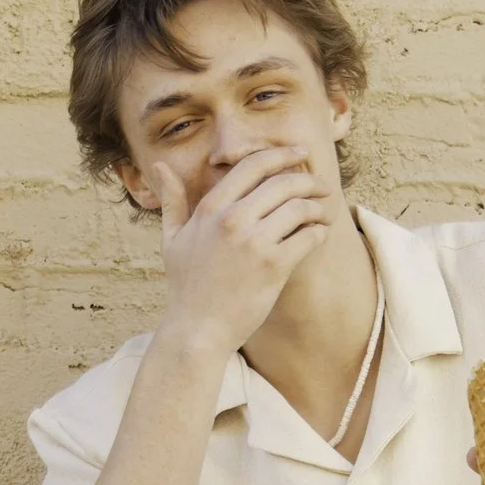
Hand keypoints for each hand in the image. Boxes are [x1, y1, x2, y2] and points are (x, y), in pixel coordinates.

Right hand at [157, 145, 333, 351]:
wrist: (197, 330)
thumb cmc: (185, 286)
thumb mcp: (172, 238)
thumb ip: (173, 200)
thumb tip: (161, 166)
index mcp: (211, 208)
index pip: (253, 165)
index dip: (282, 154)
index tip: (300, 154)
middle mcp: (232, 219)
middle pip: (283, 183)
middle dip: (309, 180)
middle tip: (322, 186)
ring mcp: (254, 242)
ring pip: (299, 208)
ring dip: (317, 207)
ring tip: (323, 212)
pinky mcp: (273, 266)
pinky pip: (307, 237)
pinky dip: (318, 233)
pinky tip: (319, 234)